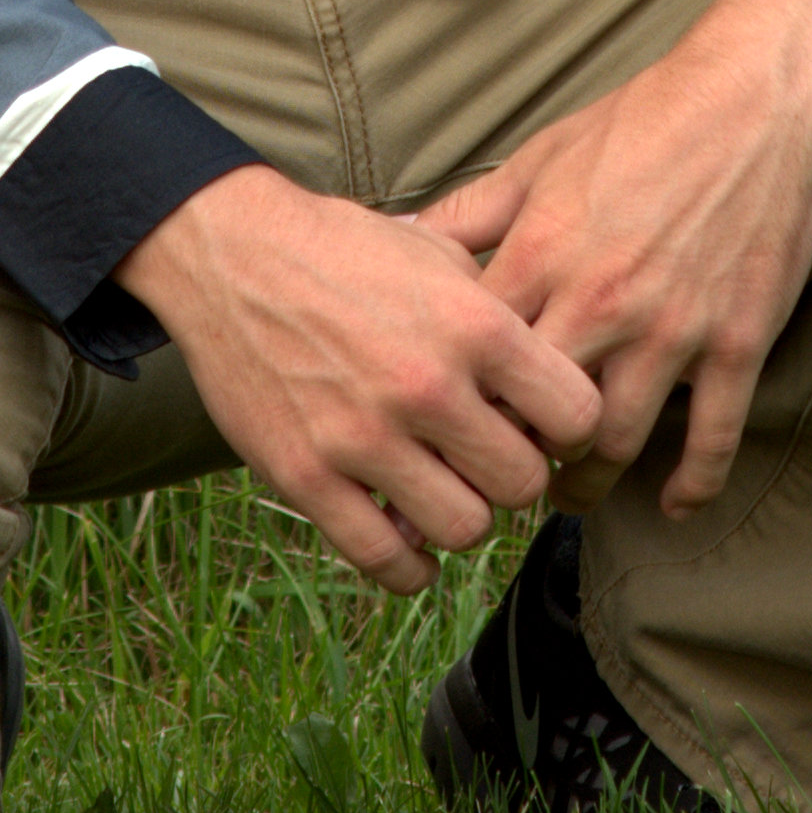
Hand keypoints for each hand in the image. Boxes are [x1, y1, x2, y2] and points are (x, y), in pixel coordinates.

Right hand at [114, 165, 603, 595]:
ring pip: (465, 529)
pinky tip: (407, 536)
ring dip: (462, 515)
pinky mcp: (308, 476)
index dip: (570, 428)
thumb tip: (549, 369)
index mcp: (475, 324)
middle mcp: (427, 386)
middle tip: (489, 459)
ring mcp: (365, 437)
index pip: (578, 416)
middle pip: (523, 483)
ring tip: (444, 488)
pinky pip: (385, 561)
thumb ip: (499, 310)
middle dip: (514, 475)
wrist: (232, 252)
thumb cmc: (343, 247)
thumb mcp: (439, 251)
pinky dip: (409, 565)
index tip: (545, 426)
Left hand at [413, 0, 811, 520]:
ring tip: (571, 489)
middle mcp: (602, 302)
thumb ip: (472, 212)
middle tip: (503, 474)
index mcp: (544, 255)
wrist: (750, 99)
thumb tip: (400, 238)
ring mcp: (674, 329)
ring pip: (618, 443)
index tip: (452, 423)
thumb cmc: (639, 122)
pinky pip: (713, 438)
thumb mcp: (541, 158)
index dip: (460, 402)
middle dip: (515, 456)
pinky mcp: (738, 343)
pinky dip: (691, 484)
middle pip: (538, 418)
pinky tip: (670, 503)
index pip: (479, 360)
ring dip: (589, 481)